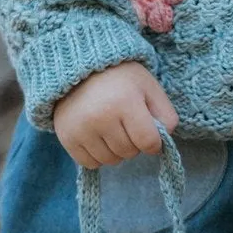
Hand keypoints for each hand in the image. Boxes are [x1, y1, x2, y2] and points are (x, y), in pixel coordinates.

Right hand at [52, 61, 178, 168]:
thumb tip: (161, 144)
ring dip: (116, 150)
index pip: (149, 142)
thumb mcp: (150, 88)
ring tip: (111, 128)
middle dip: (134, 143)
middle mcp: (101, 117)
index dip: (154, 142)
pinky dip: (98, 155)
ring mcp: (81, 129)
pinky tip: (97, 136)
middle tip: (126, 123)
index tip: (149, 132)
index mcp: (125, 102)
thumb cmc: (121, 79)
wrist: (80, 69)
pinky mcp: (67, 138)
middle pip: (130, 152)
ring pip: (111, 160)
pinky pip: (90, 163)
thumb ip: (166, 115)